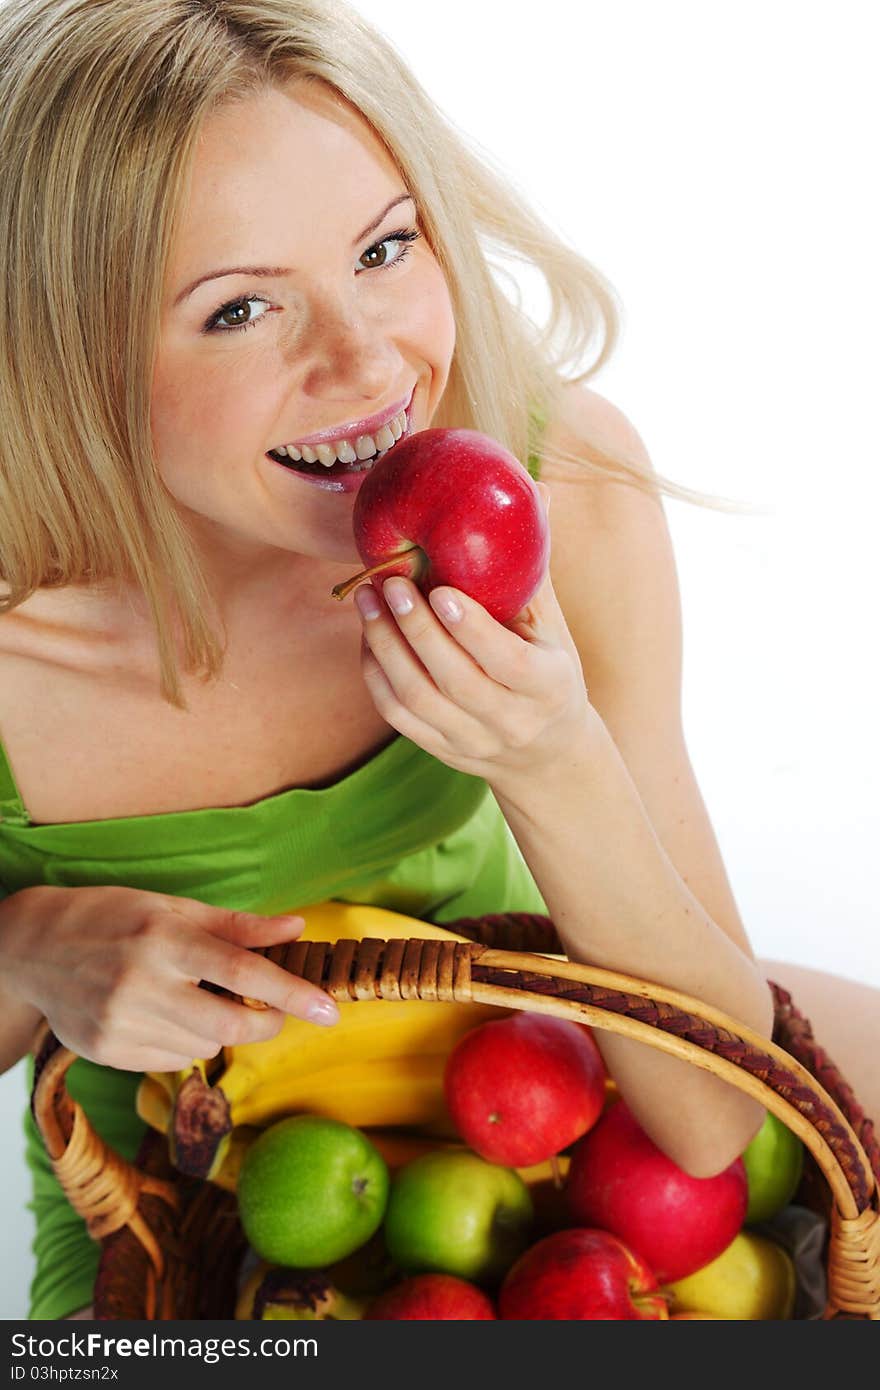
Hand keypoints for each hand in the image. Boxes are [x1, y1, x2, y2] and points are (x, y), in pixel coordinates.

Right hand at [0, 885, 337, 1071]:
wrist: (33, 947)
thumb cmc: (113, 917)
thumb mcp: (173, 908)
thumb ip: (238, 925)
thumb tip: (297, 926)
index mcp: (164, 939)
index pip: (241, 972)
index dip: (290, 993)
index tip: (328, 1010)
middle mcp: (141, 984)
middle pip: (228, 1026)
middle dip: (264, 1024)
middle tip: (272, 1011)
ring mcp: (120, 1024)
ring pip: (202, 1048)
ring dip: (220, 1031)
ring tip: (196, 998)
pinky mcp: (107, 1052)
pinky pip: (171, 1061)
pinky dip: (186, 1043)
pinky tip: (165, 1014)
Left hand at [354, 500, 593, 790]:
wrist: (546, 753)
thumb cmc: (549, 668)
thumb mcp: (554, 626)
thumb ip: (535, 567)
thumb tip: (533, 489)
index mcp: (549, 686)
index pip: (506, 663)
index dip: (471, 629)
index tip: (440, 589)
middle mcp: (512, 722)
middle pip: (453, 680)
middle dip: (415, 629)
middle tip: (389, 582)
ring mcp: (472, 742)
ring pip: (417, 698)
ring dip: (385, 645)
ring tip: (366, 599)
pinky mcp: (441, 750)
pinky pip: (397, 714)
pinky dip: (376, 673)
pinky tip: (368, 635)